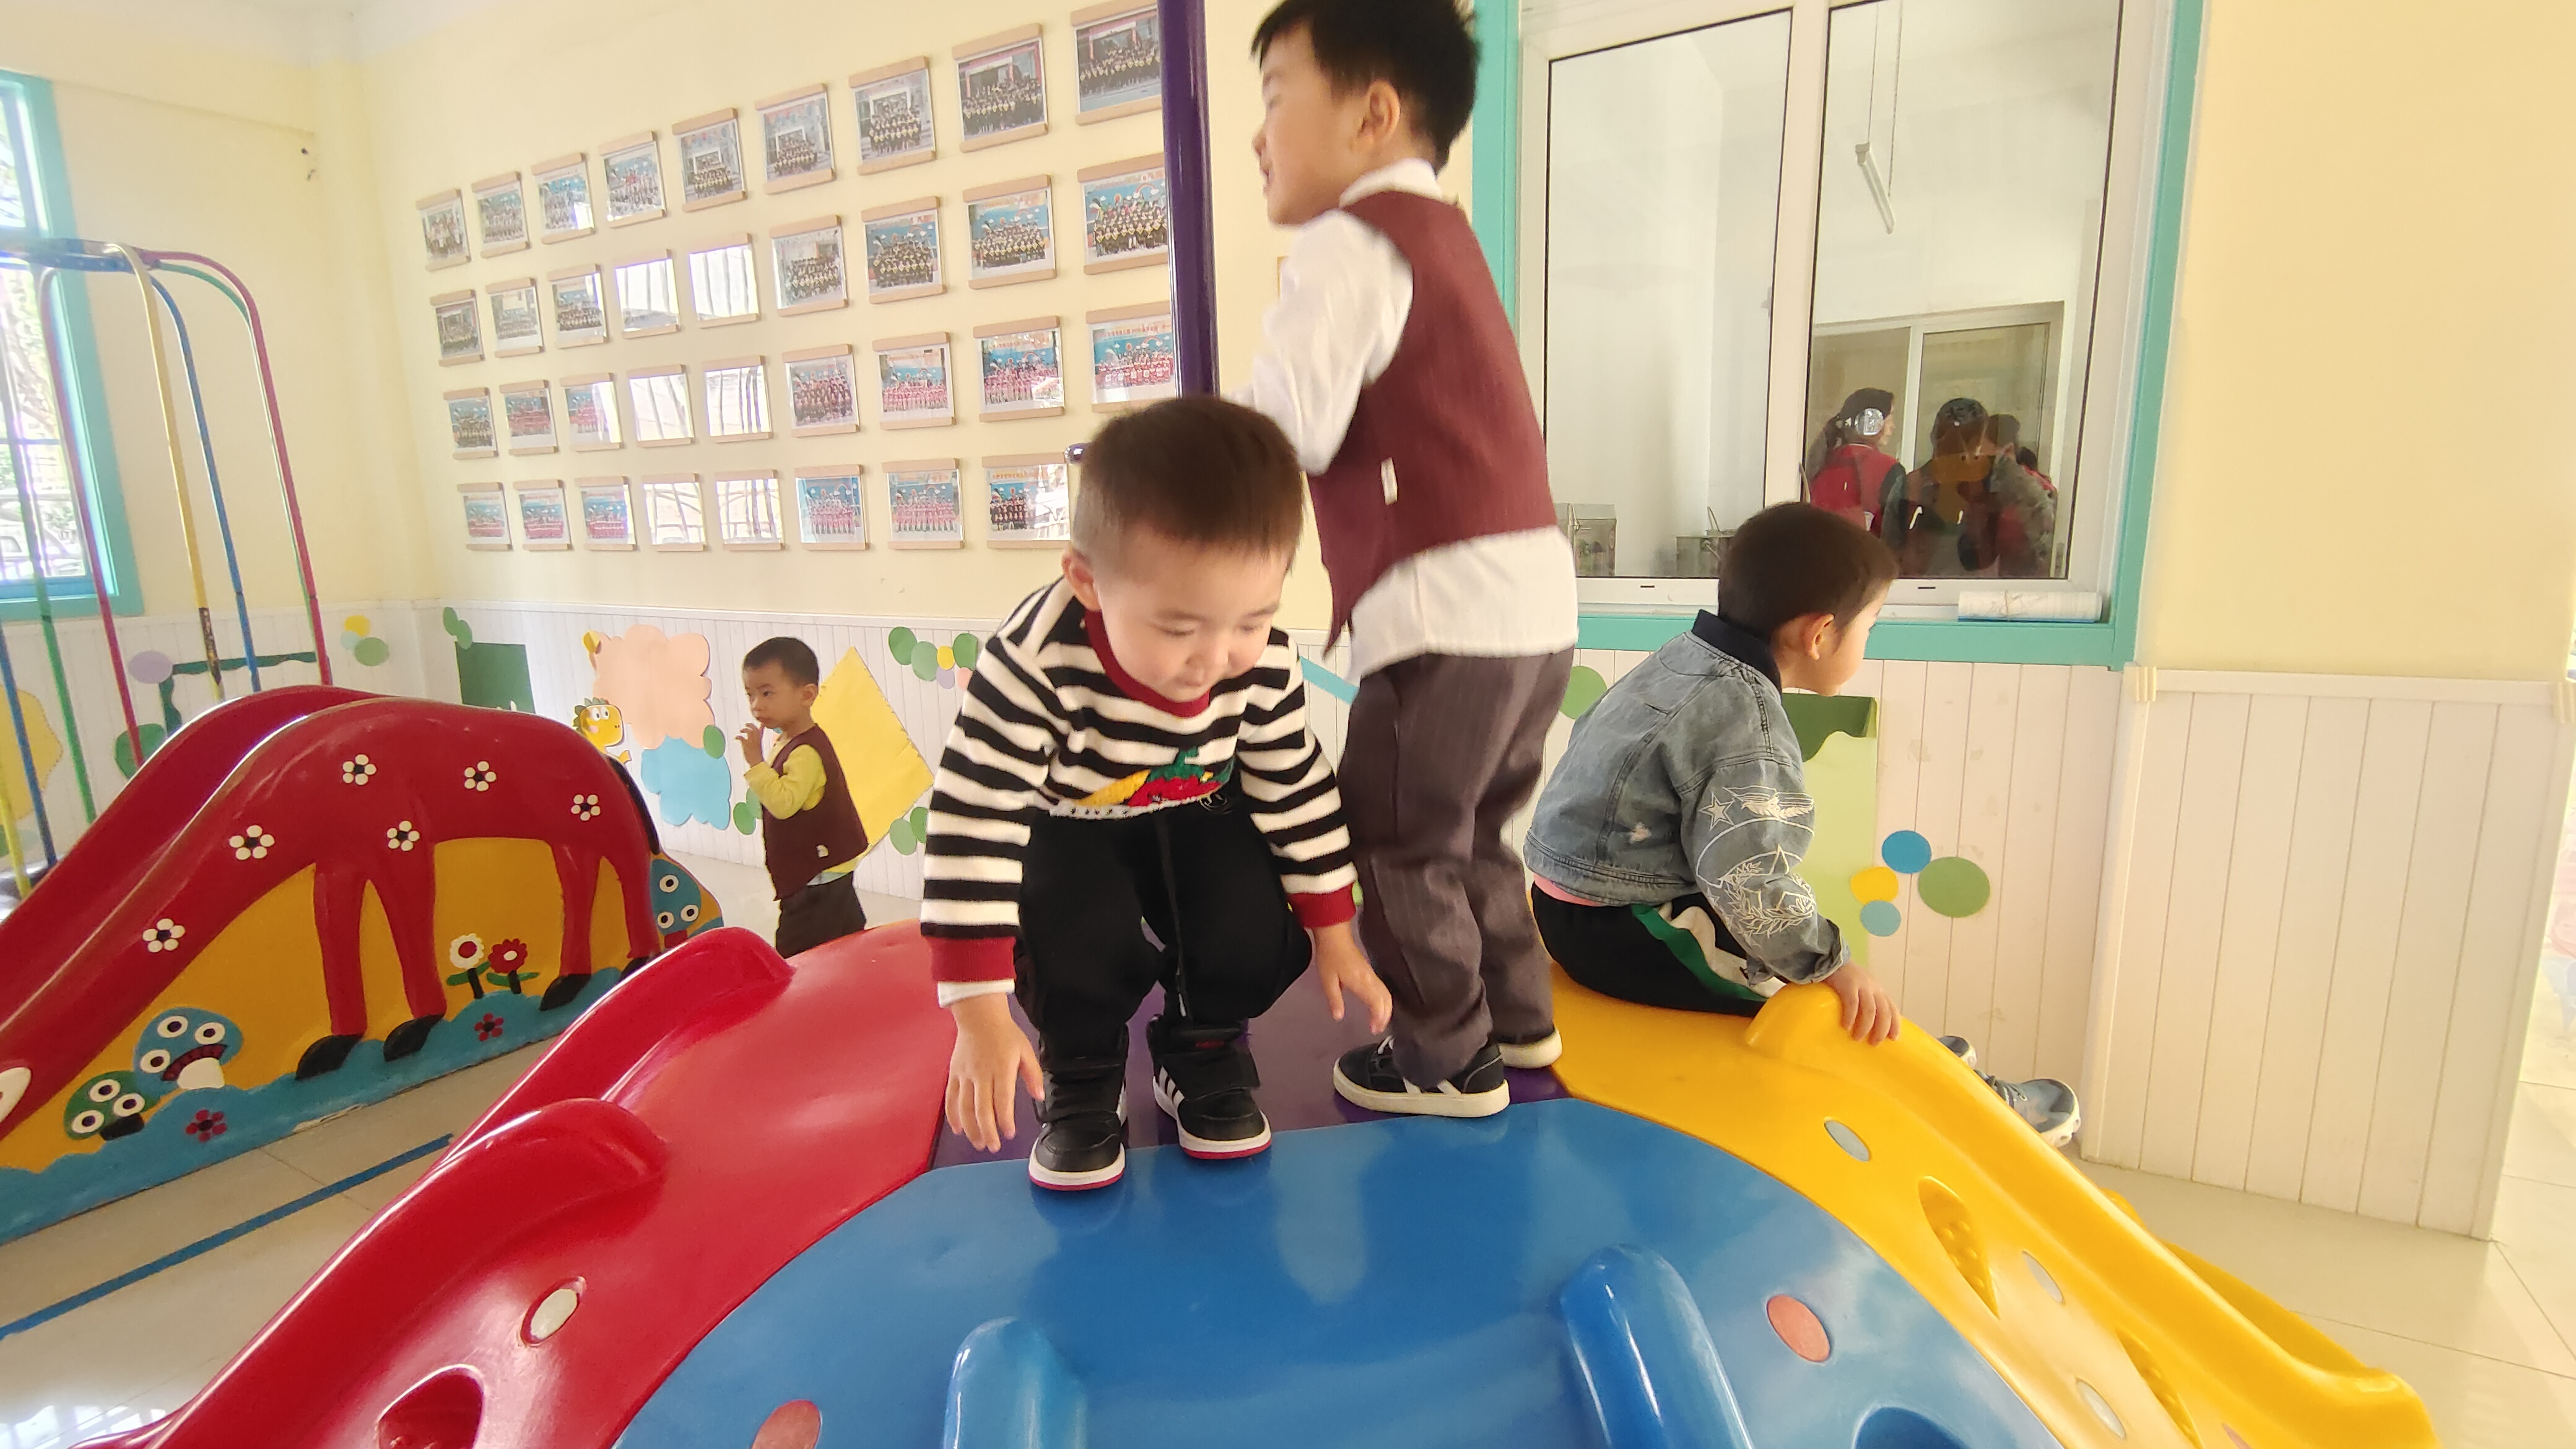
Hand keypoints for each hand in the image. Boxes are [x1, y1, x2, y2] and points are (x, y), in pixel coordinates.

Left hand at [735, 721, 763, 765]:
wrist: (757, 762)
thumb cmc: (757, 757)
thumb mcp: (759, 748)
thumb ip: (758, 742)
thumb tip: (757, 741)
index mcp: (760, 740)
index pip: (761, 730)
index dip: (760, 726)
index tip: (760, 723)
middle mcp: (756, 739)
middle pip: (754, 728)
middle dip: (750, 725)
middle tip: (746, 724)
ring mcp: (751, 741)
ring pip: (749, 731)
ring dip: (744, 730)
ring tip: (740, 730)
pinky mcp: (746, 745)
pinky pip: (741, 738)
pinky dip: (738, 736)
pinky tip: (735, 737)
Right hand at [946, 993, 1043, 1150]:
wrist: (979, 1016)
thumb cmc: (1004, 1034)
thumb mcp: (1025, 1051)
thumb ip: (1033, 1075)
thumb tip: (1039, 1096)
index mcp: (1001, 1068)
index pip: (1002, 1100)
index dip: (1004, 1120)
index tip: (1010, 1133)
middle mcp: (981, 1074)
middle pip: (981, 1109)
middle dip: (987, 1131)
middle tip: (993, 1147)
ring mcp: (965, 1075)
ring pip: (965, 1107)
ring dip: (971, 1128)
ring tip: (978, 1143)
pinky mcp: (954, 1074)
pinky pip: (951, 1098)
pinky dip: (953, 1116)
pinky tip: (958, 1129)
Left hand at [1311, 921, 1390, 1033]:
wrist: (1334, 936)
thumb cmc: (1330, 957)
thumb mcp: (1327, 981)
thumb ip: (1334, 1000)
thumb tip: (1339, 1016)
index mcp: (1361, 981)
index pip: (1376, 1003)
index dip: (1378, 1018)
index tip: (1373, 1029)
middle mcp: (1370, 978)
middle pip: (1386, 999)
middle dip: (1385, 1016)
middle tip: (1378, 1029)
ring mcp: (1371, 974)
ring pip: (1387, 994)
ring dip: (1386, 1009)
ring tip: (1379, 1022)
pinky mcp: (1369, 971)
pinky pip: (1382, 988)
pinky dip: (1384, 1001)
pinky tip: (1377, 1007)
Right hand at [1824, 964, 1898, 1044]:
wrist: (1830, 959)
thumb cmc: (1844, 978)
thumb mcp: (1861, 989)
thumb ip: (1866, 1001)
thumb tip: (1867, 1026)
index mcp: (1878, 990)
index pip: (1892, 1009)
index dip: (1895, 1024)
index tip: (1894, 1039)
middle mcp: (1873, 988)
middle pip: (1883, 1012)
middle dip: (1881, 1030)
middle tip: (1874, 1043)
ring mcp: (1862, 986)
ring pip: (1870, 1011)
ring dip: (1865, 1027)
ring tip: (1857, 1038)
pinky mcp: (1848, 985)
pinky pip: (1852, 1004)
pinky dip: (1850, 1017)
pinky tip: (1846, 1026)